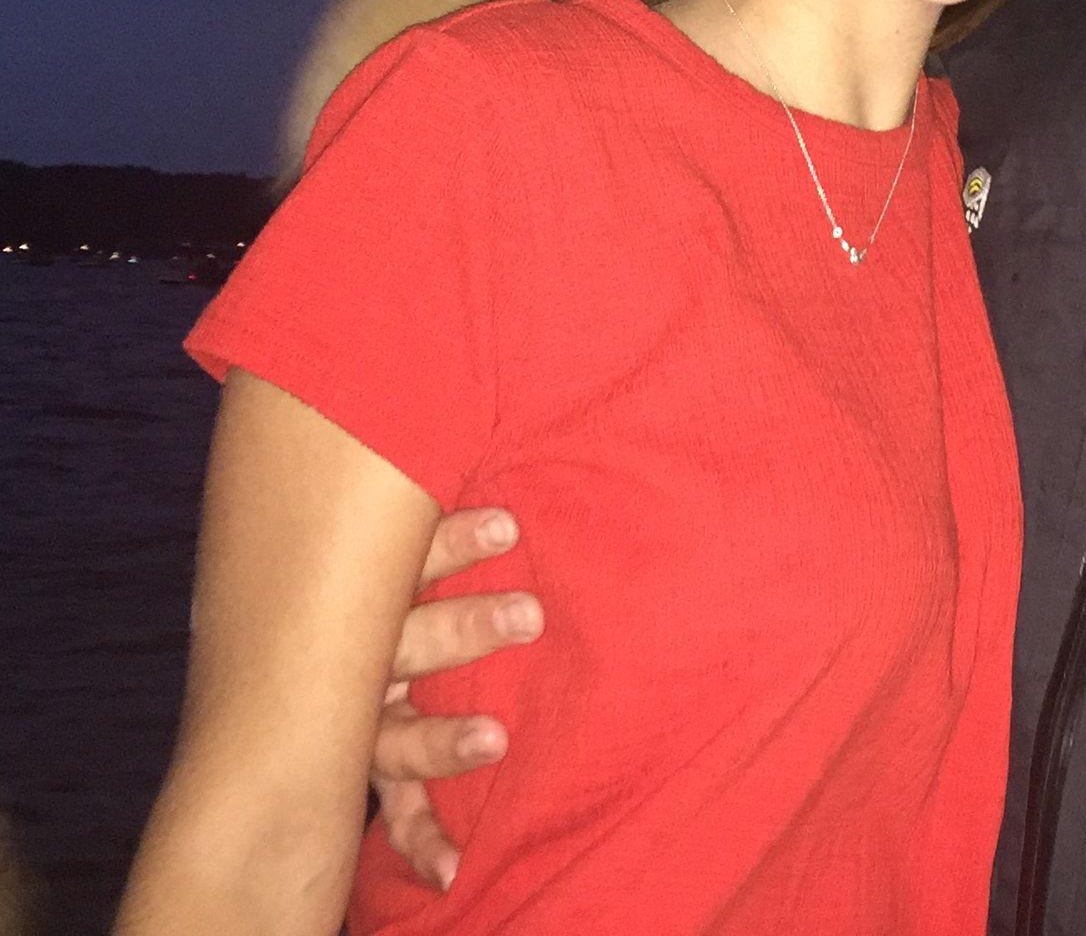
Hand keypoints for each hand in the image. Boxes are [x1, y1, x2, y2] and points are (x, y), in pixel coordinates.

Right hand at [371, 508, 542, 891]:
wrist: (286, 651)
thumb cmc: (378, 577)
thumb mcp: (396, 542)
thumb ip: (435, 519)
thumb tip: (506, 483)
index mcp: (362, 594)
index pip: (406, 561)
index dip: (454, 543)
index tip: (510, 525)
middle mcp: (351, 658)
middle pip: (402, 643)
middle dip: (464, 630)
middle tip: (531, 615)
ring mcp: (354, 722)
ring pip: (390, 733)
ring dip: (440, 742)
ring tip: (495, 739)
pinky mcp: (364, 772)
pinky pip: (391, 812)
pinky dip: (419, 841)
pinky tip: (451, 871)